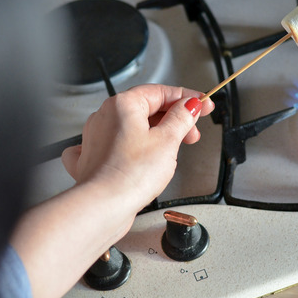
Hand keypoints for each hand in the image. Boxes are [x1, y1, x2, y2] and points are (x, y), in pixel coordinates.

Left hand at [61, 84, 214, 212]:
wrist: (103, 206)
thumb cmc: (129, 175)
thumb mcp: (167, 141)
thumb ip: (181, 119)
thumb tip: (189, 106)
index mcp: (123, 104)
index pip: (160, 92)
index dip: (186, 98)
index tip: (202, 104)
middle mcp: (105, 116)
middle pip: (147, 109)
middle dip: (174, 120)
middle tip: (192, 132)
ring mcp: (97, 137)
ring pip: (134, 128)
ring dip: (157, 135)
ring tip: (174, 150)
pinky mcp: (95, 158)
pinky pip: (118, 145)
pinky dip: (134, 148)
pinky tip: (142, 156)